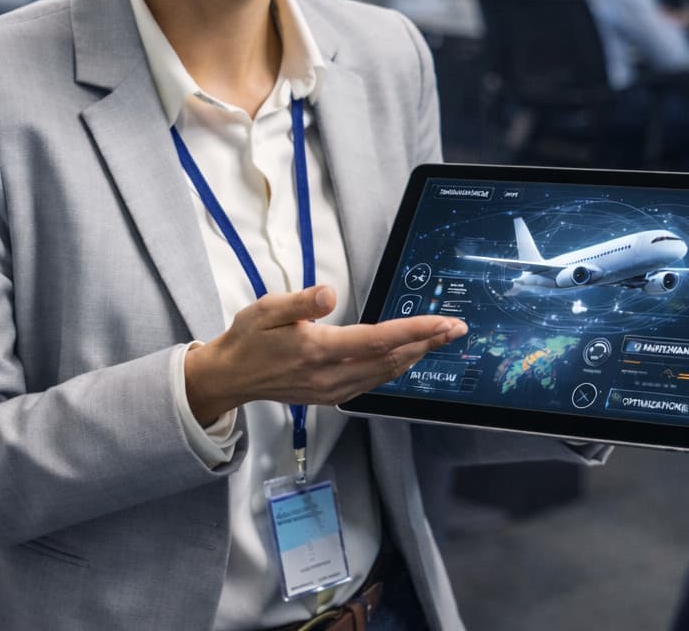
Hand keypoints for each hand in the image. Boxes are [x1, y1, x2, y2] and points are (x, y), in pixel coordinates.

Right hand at [184, 285, 466, 423]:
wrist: (230, 377)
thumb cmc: (249, 339)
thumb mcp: (266, 309)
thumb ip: (300, 302)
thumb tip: (329, 293)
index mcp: (318, 351)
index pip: (378, 340)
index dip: (415, 331)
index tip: (444, 323)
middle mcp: (330, 376)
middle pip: (391, 359)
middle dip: (428, 343)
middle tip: (458, 328)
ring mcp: (333, 390)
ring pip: (386, 374)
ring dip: (417, 355)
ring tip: (441, 339)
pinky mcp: (332, 396)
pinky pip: (374, 382)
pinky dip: (397, 368)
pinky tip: (408, 356)